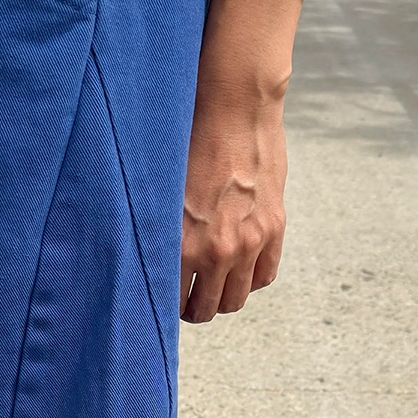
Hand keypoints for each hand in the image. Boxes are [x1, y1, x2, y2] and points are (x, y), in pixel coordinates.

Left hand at [180, 73, 287, 322]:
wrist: (234, 108)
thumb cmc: (186, 142)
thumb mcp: (159, 190)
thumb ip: (158, 231)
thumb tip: (144, 259)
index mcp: (180, 243)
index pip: (170, 301)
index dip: (163, 307)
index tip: (160, 303)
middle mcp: (216, 249)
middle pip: (205, 308)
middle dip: (193, 309)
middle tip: (185, 301)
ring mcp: (249, 241)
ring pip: (236, 299)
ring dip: (222, 299)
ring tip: (211, 288)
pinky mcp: (274, 228)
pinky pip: (264, 277)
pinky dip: (250, 280)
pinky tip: (237, 269)